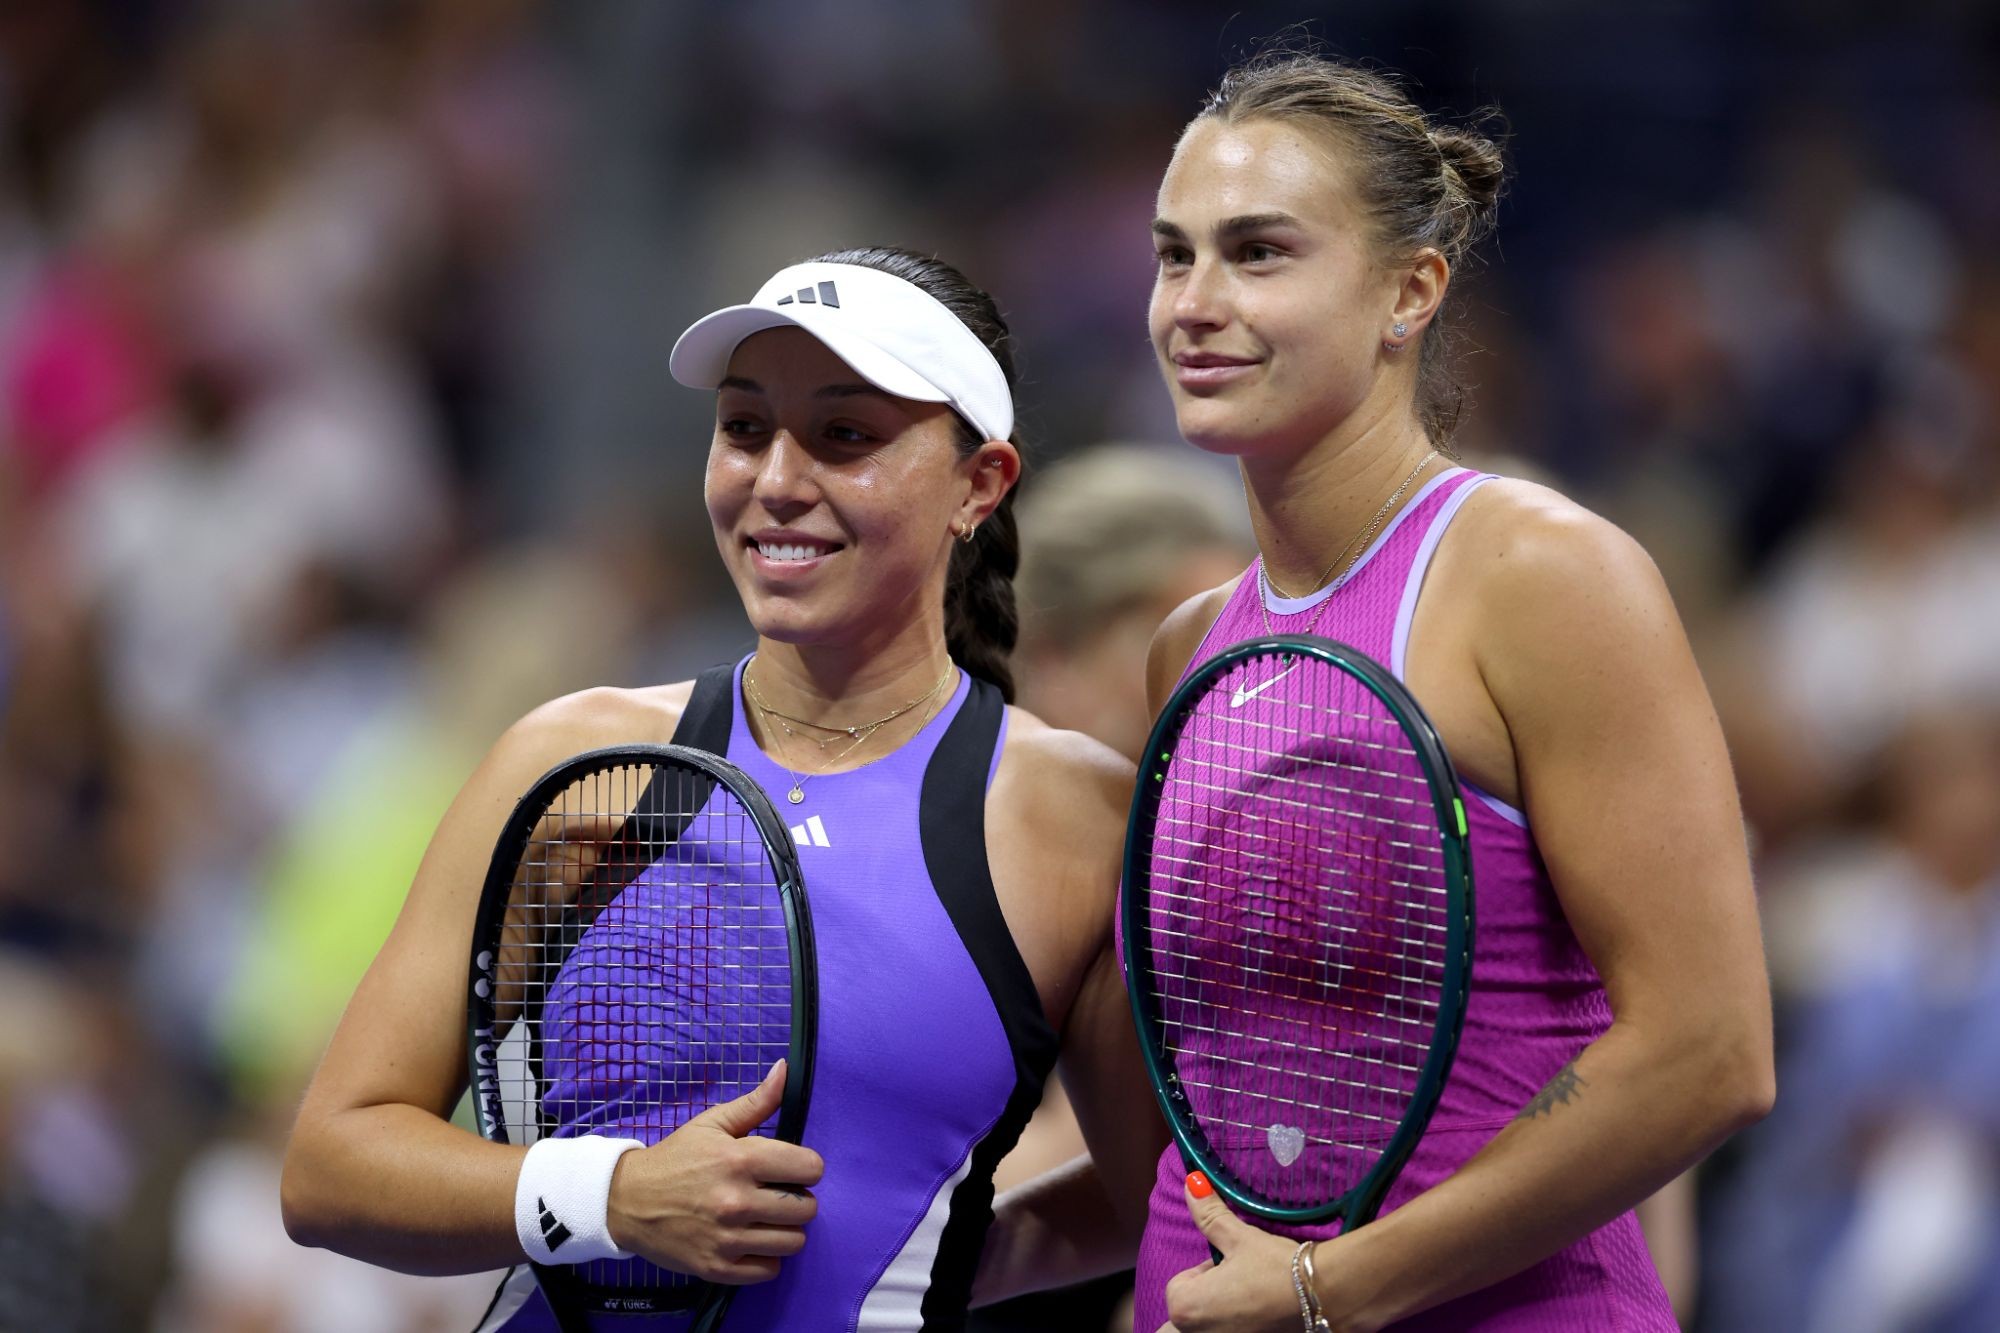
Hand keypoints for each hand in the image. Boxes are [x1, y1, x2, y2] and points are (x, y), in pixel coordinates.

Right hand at [605, 1060, 823, 1282]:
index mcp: (741, 1159)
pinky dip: (765, 1258)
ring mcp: (728, 1239)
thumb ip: (756, 1102)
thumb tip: (786, 1070)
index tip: (789, 1169)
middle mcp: (738, 1201)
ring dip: (784, 1230)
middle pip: (807, 1209)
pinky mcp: (717, 1269)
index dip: (805, 1167)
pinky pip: (769, 1270)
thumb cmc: (675, 1159)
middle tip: (775, 1194)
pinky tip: (750, 1241)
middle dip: (797, 1199)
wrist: (626, 1201)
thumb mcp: (713, 1124)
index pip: (811, 1168)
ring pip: (793, 1242)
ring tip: (764, 1219)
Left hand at [1159, 1173, 1316, 1332]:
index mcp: (1185, 1308)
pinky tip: (1263, 1315)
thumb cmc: (1277, 1268)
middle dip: (1211, 1298)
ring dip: (1225, 1312)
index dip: (1207, 1272)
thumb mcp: (1239, 1238)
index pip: (1180, 1285)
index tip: (1233, 1267)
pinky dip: (1241, 1325)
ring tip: (1254, 1301)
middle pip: (1193, 1310)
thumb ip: (1209, 1215)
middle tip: (1242, 1287)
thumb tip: (1192, 1184)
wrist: (1326, 1296)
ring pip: (1210, 1326)